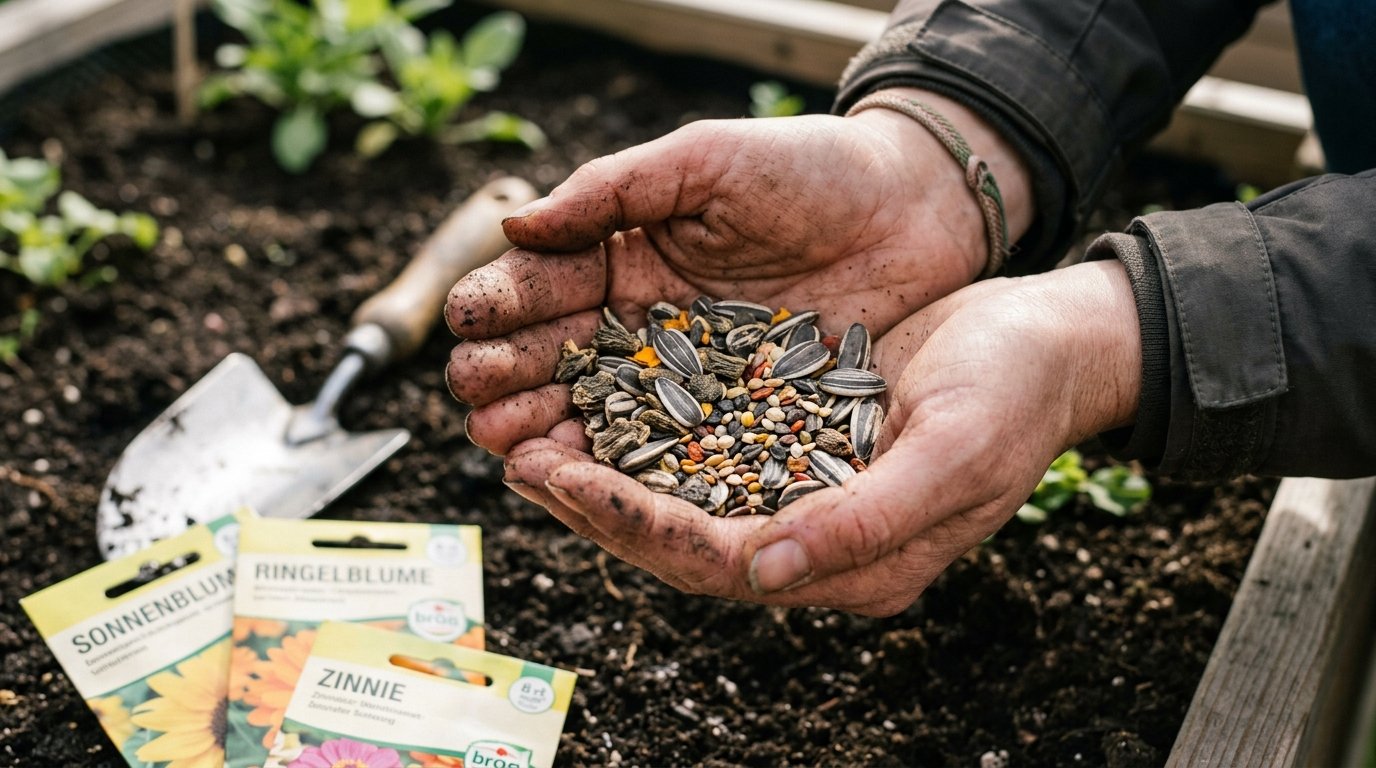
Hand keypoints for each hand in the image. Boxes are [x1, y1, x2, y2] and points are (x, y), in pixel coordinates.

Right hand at [445, 89, 1032, 449]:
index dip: (498, 307)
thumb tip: (514, 223)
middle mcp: (640, 318)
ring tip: (511, 447)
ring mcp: (685, 372)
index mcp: (620, 252)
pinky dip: (622, 461)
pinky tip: (584, 474)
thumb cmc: (809, 168)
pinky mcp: (733, 413)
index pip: (539, 286)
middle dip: (505, 378)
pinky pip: (668, 443)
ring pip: (598, 409)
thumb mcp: (705, 160)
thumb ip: (611, 188)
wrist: (912, 209)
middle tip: (477, 399)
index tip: (468, 327)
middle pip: (553, 358)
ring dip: (547, 430)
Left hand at [498, 260, 1141, 614]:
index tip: (560, 478)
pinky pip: (706, 452)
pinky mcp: (795, 444)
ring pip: (684, 500)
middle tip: (520, 462)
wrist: (1047, 342)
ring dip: (610, 475)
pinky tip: (601, 404)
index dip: (633, 525)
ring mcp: (804, 496)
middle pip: (682, 541)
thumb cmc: (1014, 393)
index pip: (719, 562)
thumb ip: (865, 523)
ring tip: (537, 440)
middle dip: (598, 507)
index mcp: (857, 564)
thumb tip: (764, 574)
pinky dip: (649, 435)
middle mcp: (817, 543)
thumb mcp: (954, 452)